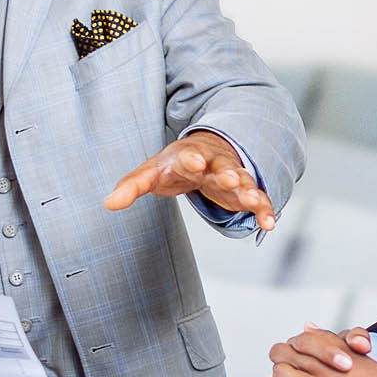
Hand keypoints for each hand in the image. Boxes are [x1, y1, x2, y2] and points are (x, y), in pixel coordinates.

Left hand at [105, 130, 275, 230]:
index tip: (195, 162)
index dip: (191, 159)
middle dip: (227, 173)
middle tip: (230, 179)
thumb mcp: (150, 172)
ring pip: (243, 182)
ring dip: (248, 191)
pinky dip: (264, 210)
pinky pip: (257, 200)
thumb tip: (108, 204)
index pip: (188, 156)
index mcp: (187, 157)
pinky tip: (268, 224)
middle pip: (221, 166)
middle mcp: (213, 164)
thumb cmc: (173, 165)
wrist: (203, 152)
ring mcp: (231, 176)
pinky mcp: (243, 192)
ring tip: (254, 201)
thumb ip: (131, 186)